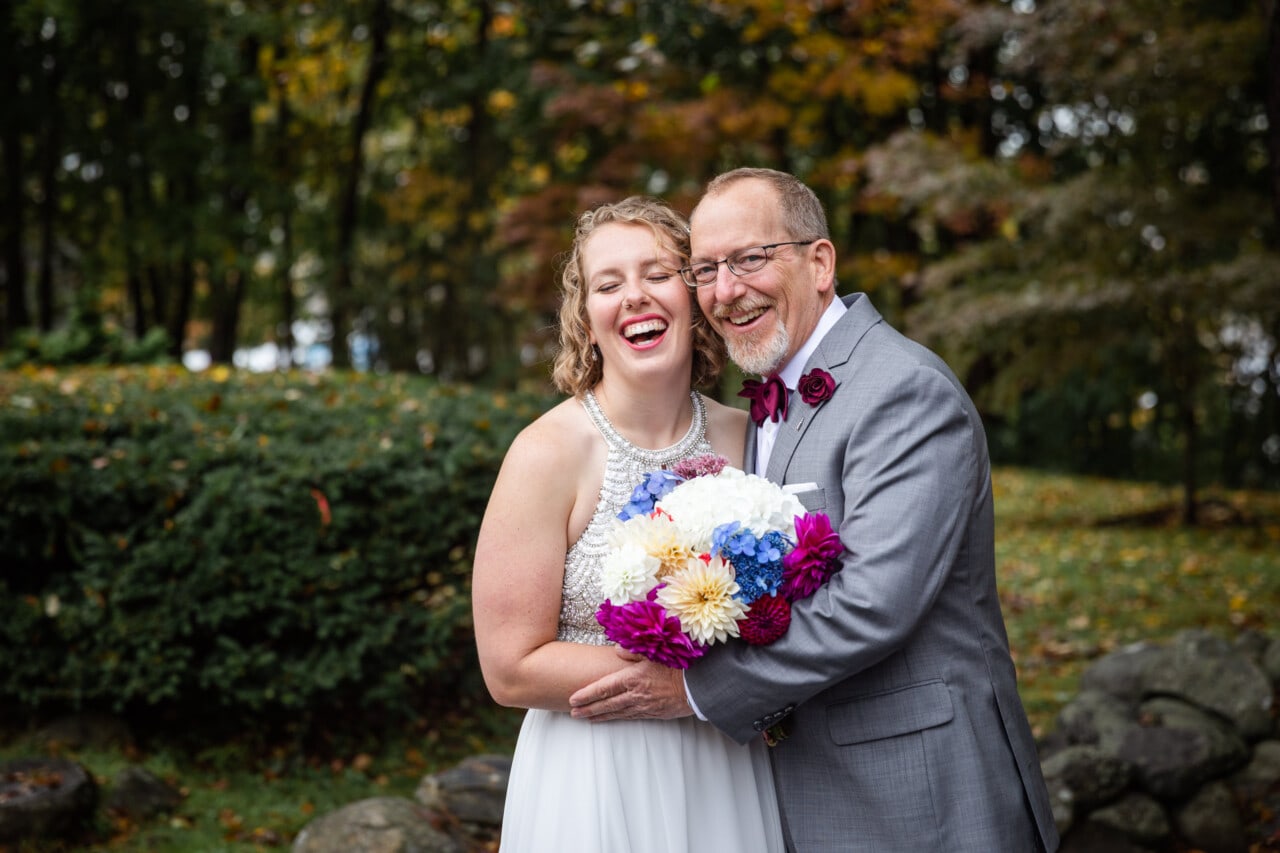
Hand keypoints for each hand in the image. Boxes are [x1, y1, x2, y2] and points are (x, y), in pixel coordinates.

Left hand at [568, 656, 692, 720]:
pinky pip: (631, 717)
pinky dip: (617, 718)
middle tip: (573, 713)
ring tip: (586, 719)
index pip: (604, 687)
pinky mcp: (654, 713)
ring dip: (600, 716)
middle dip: (588, 709)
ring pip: (617, 713)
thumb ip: (634, 650)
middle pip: (606, 704)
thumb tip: (617, 649)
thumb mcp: (655, 651)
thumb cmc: (678, 665)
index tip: (573, 699)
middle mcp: (635, 695)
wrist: (700, 687)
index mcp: (633, 678)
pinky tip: (612, 718)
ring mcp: (644, 706)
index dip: (587, 694)